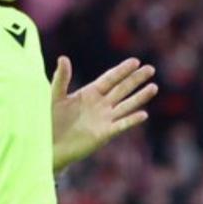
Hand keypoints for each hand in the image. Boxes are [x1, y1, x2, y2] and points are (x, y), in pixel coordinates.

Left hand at [52, 56, 157, 171]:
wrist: (48, 145)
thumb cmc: (49, 120)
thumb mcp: (54, 97)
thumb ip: (61, 79)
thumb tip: (63, 58)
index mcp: (90, 93)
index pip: (110, 79)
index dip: (122, 70)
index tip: (135, 61)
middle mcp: (101, 104)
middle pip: (122, 89)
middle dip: (136, 79)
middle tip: (150, 69)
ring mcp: (104, 119)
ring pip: (126, 105)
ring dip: (140, 97)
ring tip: (154, 87)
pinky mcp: (104, 134)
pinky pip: (121, 126)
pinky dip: (131, 120)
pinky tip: (143, 114)